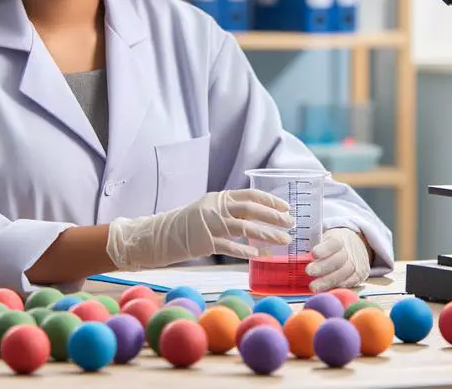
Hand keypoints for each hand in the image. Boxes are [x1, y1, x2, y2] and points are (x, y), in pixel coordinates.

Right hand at [106, 189, 293, 270]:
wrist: (159, 235)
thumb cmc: (189, 225)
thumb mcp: (209, 211)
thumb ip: (230, 211)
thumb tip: (258, 218)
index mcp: (219, 197)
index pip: (250, 195)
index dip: (270, 201)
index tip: (286, 208)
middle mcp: (215, 207)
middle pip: (250, 209)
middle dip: (273, 216)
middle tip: (291, 224)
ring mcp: (209, 224)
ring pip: (244, 227)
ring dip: (266, 234)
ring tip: (283, 240)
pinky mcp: (203, 241)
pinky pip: (229, 246)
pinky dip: (246, 250)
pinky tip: (260, 255)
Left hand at [306, 227, 371, 291]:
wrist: (357, 246)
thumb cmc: (332, 245)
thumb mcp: (325, 238)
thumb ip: (313, 244)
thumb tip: (293, 251)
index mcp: (339, 238)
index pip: (334, 243)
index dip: (325, 249)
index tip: (314, 253)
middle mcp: (349, 251)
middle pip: (338, 260)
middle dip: (323, 267)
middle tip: (308, 272)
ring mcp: (356, 264)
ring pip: (344, 273)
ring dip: (328, 281)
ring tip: (313, 287)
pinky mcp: (360, 275)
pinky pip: (350, 283)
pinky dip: (338, 287)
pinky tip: (327, 290)